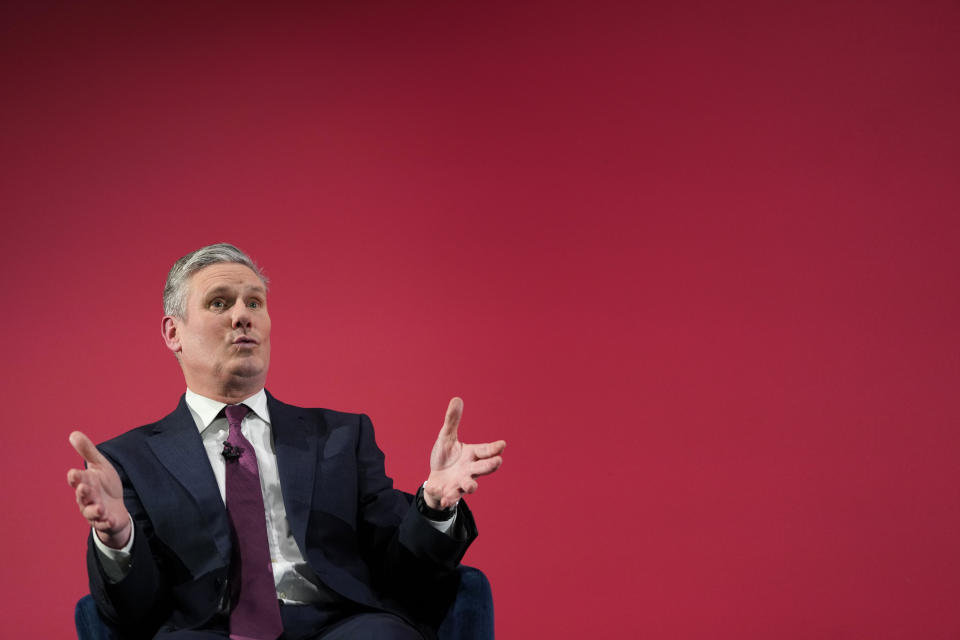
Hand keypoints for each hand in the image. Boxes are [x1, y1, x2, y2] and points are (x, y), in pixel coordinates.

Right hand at [67, 431, 130, 548]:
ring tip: (100, 508)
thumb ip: (87, 451)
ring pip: (92, 512)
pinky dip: (107, 522)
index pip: (77, 480)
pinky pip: (106, 523)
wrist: (115, 509)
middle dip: (83, 492)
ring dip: (95, 510)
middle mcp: (87, 499)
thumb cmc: (104, 486)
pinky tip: (111, 519)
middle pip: (83, 496)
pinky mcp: (107, 521)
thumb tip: (73, 434)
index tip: (74, 473)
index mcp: (85, 484)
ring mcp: (96, 512)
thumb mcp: (99, 466)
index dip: (76, 478)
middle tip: (83, 488)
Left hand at [424, 398, 504, 508]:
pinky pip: (452, 496)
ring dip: (471, 485)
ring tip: (472, 486)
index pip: (486, 450)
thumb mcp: (446, 437)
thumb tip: (457, 399)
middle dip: (491, 465)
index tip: (502, 444)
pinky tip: (444, 498)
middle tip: (498, 462)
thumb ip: (452, 421)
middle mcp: (471, 469)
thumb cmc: (445, 457)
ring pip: (471, 485)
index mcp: (472, 454)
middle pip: (484, 467)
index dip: (494, 448)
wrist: (436, 480)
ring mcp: (462, 482)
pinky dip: (449, 498)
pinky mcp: (451, 493)